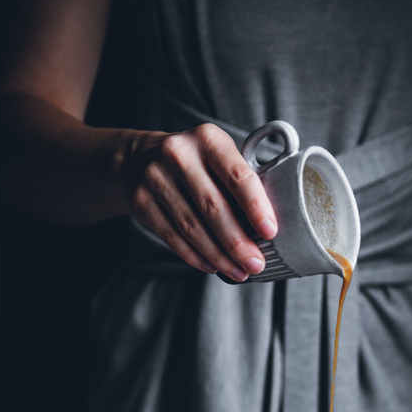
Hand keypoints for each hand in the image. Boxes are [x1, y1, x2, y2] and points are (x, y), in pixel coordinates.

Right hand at [121, 124, 277, 282]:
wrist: (141, 158)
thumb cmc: (196, 162)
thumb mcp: (219, 156)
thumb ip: (240, 183)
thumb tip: (266, 230)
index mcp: (208, 139)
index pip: (237, 176)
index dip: (255, 206)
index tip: (270, 232)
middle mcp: (179, 154)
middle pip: (213, 207)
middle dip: (238, 242)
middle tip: (256, 263)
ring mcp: (156, 178)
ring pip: (192, 227)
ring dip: (218, 255)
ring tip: (238, 271)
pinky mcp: (141, 201)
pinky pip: (172, 236)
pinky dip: (194, 256)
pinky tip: (212, 266)